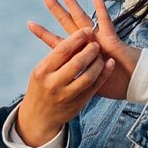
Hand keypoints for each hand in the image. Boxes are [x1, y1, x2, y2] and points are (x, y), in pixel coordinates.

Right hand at [14, 25, 114, 146]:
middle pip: (77, 62)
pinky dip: (104, 74)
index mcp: (42, 71)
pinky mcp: (78, 103)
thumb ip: (55, 58)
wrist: (39, 117)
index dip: (77, 38)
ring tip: (101, 54)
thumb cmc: (41, 88)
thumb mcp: (40, 72)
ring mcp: (67, 95)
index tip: (87, 30)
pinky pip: (94, 86)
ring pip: (88, 75)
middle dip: (90, 49)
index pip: (62, 50)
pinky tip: (109, 64)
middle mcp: (54, 84)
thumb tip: (75, 38)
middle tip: (96, 42)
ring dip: (98, 62)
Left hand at [28, 0, 139, 101]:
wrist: (134, 84)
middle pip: (67, 21)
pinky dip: (100, 7)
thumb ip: (78, 79)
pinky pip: (104, 21)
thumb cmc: (115, 84)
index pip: (59, 41)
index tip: (29, 23)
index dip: (44, 33)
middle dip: (55, 7)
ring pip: (82, 17)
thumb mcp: (89, 84)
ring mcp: (98, 38)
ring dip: (71, 1)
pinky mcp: (110, 39)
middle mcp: (88, 42)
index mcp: (81, 52)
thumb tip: (64, 85)